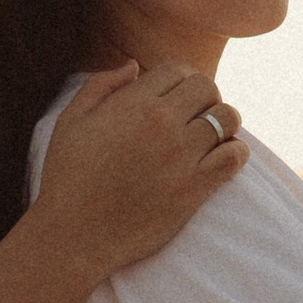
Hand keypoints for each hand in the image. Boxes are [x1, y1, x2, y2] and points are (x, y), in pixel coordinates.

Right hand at [29, 60, 242, 285]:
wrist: (73, 236)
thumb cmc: (67, 179)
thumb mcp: (70, 121)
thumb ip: (100, 85)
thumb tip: (134, 65)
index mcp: (131, 103)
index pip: (178, 70)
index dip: (180, 80)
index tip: (177, 99)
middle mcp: (160, 123)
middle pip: (207, 88)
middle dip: (205, 97)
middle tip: (195, 117)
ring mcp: (180, 156)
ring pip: (228, 117)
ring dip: (224, 123)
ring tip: (210, 138)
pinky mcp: (193, 188)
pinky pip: (234, 156)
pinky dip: (236, 152)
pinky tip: (222, 159)